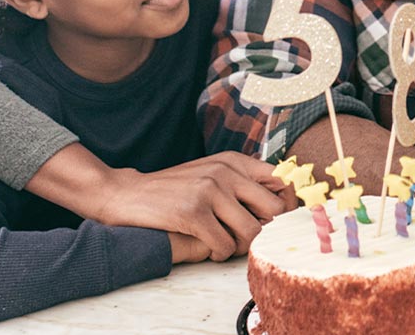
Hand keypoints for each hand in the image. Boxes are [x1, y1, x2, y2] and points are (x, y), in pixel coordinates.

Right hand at [96, 152, 294, 260]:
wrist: (125, 193)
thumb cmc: (173, 189)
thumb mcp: (211, 173)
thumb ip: (242, 183)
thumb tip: (282, 204)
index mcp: (234, 161)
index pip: (283, 179)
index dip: (289, 204)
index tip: (278, 220)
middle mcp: (226, 172)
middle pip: (275, 210)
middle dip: (268, 230)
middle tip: (250, 238)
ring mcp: (210, 191)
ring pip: (252, 232)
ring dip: (242, 247)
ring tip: (227, 245)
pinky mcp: (193, 213)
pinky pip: (225, 246)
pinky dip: (221, 254)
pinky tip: (211, 250)